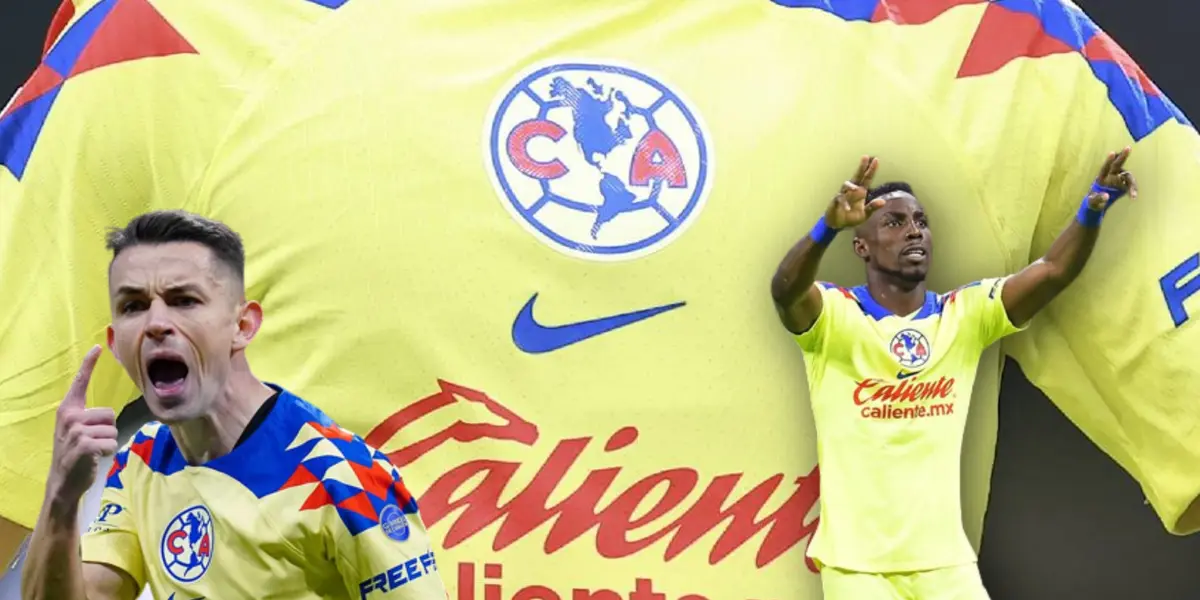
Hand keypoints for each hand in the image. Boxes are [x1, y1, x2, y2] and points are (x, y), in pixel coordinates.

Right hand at [47, 346, 117, 506]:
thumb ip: (88, 418)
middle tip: (93, 443)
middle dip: (108, 430)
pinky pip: (112, 443)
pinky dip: (109, 453)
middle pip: (110, 414)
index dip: (89, 364)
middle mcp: (70, 416)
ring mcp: (76, 430)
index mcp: (68, 409)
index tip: (98, 347)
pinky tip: (94, 459)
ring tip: (93, 451)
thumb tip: (107, 414)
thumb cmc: (75, 455)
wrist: (63, 482)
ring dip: (109, 443)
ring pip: (113, 430)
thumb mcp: (77, 431)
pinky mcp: (83, 444)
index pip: (80, 382)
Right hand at [825, 155, 885, 228]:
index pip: (867, 179)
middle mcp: (852, 191)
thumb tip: (883, 202)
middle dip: (861, 167)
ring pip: (846, 185)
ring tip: (857, 189)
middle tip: (866, 157)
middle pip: (857, 176)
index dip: (871, 170)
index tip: (876, 160)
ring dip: (851, 186)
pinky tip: (848, 209)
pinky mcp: (836, 201)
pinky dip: (844, 203)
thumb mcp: (865, 214)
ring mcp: (843, 195)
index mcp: (860, 192)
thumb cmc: (851, 218)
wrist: (838, 224)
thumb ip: (872, 207)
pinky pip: (840, 199)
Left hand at [1088, 147, 1137, 209]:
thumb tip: (1106, 196)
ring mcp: (1118, 179)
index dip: (1108, 160)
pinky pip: (1131, 184)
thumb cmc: (1093, 202)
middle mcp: (1110, 175)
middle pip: (1117, 164)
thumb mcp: (1092, 202)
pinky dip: (1133, 189)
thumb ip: (1097, 199)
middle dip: (1123, 156)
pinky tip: (1133, 196)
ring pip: (1127, 175)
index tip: (1112, 153)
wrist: (1099, 204)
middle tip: (1128, 147)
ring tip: (1133, 193)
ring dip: (1132, 183)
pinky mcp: (1124, 184)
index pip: (1105, 167)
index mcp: (1101, 178)